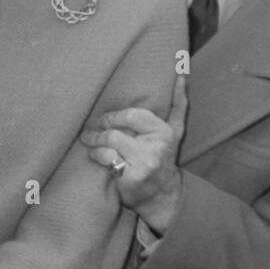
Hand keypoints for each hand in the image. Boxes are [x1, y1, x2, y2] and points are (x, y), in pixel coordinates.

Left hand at [81, 76, 187, 233]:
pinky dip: (97, 156)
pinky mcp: (131, 178)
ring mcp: (144, 163)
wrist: (164, 196)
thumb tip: (180, 72)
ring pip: (110, 143)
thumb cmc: (164, 156)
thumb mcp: (176, 131)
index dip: (115, 116)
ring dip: (94, 142)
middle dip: (101, 128)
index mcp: (166, 131)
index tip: (105, 119)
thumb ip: (178, 103)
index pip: (134, 115)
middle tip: (90, 130)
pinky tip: (95, 156)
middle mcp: (157, 147)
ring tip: (89, 141)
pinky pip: (106, 159)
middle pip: (118, 129)